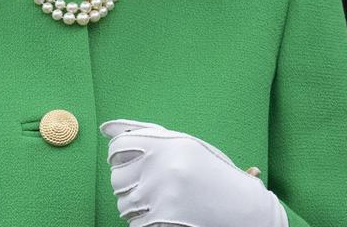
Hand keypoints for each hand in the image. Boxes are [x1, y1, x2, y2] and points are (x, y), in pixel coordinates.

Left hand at [101, 119, 287, 226]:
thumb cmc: (210, 172)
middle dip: (131, 183)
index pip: (118, 146)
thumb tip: (104, 128)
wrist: (242, 207)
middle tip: (156, 184)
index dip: (121, 156)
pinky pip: (134, 223)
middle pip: (117, 178)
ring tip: (164, 198)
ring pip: (123, 204)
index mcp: (169, 143)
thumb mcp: (183, 144)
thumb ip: (144, 133)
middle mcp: (163, 165)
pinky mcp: (162, 218)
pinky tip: (167, 213)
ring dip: (138, 204)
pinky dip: (146, 221)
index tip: (134, 161)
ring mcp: (161, 193)